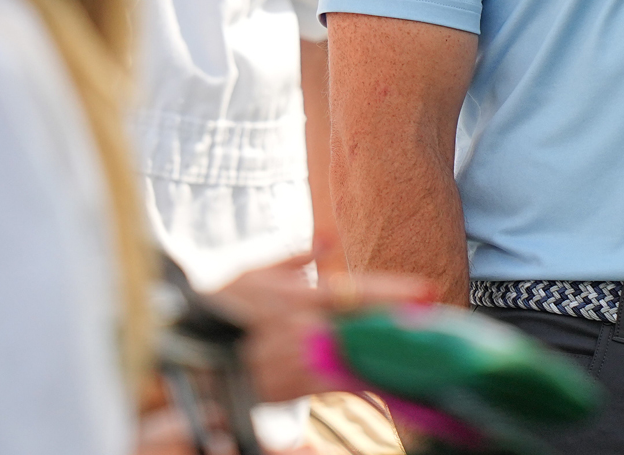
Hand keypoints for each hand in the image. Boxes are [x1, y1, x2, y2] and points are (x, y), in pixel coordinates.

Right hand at [205, 256, 437, 403]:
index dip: (392, 293)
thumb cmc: (221, 307)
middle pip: (363, 329)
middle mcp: (302, 330)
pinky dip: (363, 380)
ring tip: (424, 350)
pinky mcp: (293, 389)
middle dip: (401, 328)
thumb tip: (329, 235)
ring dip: (389, 353)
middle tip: (436, 324)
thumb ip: (294, 256)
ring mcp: (299, 361)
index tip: (426, 291)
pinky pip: (336, 385)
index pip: (355, 292)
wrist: (187, 350)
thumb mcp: (253, 274)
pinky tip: (388, 377)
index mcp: (297, 299)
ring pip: (355, 358)